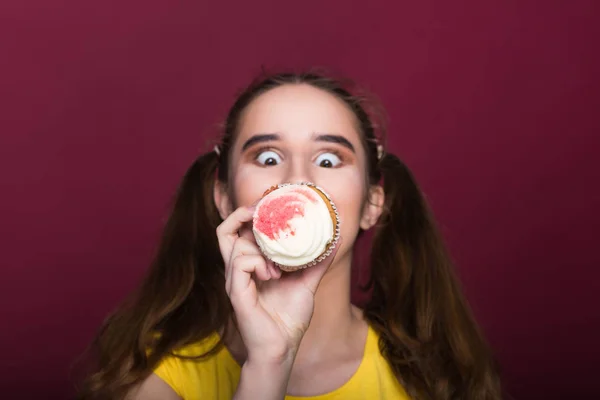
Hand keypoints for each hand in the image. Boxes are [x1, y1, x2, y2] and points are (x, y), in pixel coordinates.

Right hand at [216, 205, 339, 364]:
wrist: (283, 348)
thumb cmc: (289, 318)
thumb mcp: (307, 283)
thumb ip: (316, 262)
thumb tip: (332, 241)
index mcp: (250, 265)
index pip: (238, 231)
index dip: (249, 213)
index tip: (270, 205)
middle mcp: (238, 270)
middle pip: (225, 231)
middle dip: (242, 214)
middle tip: (262, 211)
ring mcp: (235, 280)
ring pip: (235, 244)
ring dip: (260, 249)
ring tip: (277, 268)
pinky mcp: (236, 292)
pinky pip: (240, 262)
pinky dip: (258, 263)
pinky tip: (272, 276)